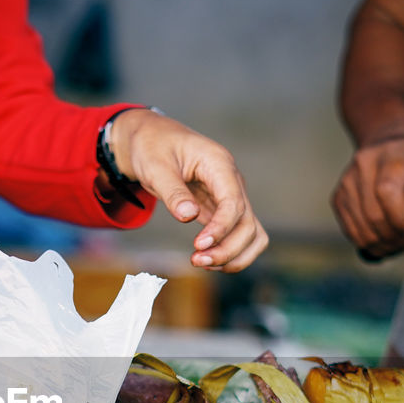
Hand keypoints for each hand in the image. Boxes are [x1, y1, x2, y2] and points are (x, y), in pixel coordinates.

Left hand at [108, 109, 266, 272]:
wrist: (152, 139)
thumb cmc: (153, 148)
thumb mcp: (155, 167)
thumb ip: (173, 192)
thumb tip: (188, 216)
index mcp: (219, 163)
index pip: (234, 202)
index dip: (221, 228)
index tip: (199, 246)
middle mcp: (232, 181)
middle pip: (248, 223)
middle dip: (227, 249)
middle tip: (196, 260)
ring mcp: (231, 196)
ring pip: (251, 233)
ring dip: (234, 255)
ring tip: (202, 263)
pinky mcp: (224, 210)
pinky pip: (240, 235)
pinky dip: (230, 252)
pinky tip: (208, 259)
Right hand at [331, 135, 403, 259]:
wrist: (389, 142)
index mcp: (393, 156)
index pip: (387, 191)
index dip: (401, 218)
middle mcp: (365, 166)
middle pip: (374, 215)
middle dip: (395, 237)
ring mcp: (347, 181)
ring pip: (361, 229)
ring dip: (382, 244)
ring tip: (399, 243)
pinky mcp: (338, 196)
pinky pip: (350, 231)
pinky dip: (368, 242)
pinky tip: (383, 240)